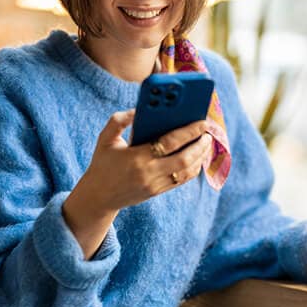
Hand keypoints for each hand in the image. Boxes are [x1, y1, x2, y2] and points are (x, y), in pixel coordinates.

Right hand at [83, 110, 212, 211]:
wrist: (98, 196)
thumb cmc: (102, 163)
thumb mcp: (105, 139)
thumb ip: (119, 120)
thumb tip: (139, 109)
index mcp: (137, 157)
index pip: (170, 143)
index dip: (189, 132)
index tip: (202, 122)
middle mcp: (149, 173)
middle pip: (184, 159)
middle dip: (200, 145)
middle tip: (208, 133)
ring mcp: (155, 185)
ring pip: (186, 172)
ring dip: (200, 157)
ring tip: (206, 143)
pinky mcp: (158, 192)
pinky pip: (181, 180)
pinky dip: (193, 168)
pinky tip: (197, 156)